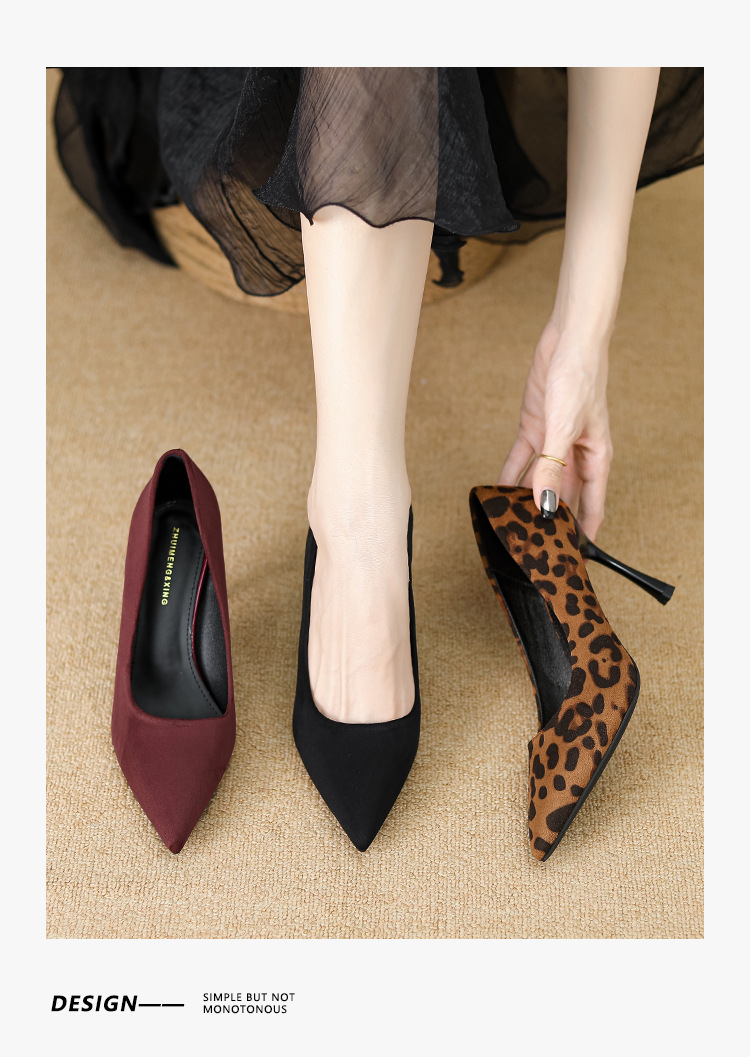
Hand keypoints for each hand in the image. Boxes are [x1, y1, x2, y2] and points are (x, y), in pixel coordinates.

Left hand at [498, 320, 612, 540]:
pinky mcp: (535, 430)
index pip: (592, 505)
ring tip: (513, 524)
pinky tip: (499, 493)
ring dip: (527, 500)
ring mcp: (553, 444)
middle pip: (563, 497)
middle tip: (536, 545)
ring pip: (540, 481)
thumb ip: (552, 468)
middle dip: (551, 520)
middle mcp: (575, 455)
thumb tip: (544, 503)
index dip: (585, 532)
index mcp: (596, 458)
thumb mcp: (563, 428)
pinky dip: (511, 476)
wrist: (567, 343)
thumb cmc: (580, 379)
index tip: (576, 557)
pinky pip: (521, 461)